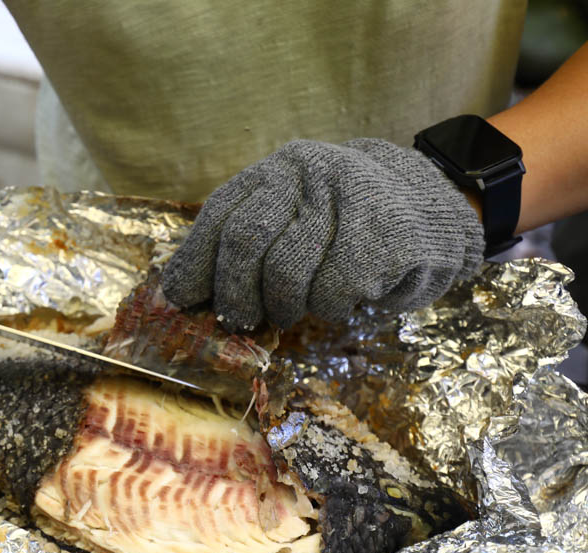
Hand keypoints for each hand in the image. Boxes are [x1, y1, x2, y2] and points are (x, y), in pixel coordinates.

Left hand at [161, 139, 484, 330]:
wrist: (431, 205)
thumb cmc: (343, 225)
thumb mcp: (290, 218)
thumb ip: (244, 244)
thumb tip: (184, 293)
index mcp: (275, 172)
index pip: (220, 215)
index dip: (196, 261)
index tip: (179, 298)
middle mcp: (306, 173)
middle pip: (246, 241)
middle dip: (235, 293)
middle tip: (240, 321)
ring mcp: (347, 196)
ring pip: (287, 272)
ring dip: (284, 306)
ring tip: (295, 310)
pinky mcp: (384, 231)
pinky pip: (333, 291)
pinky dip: (329, 308)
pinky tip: (339, 300)